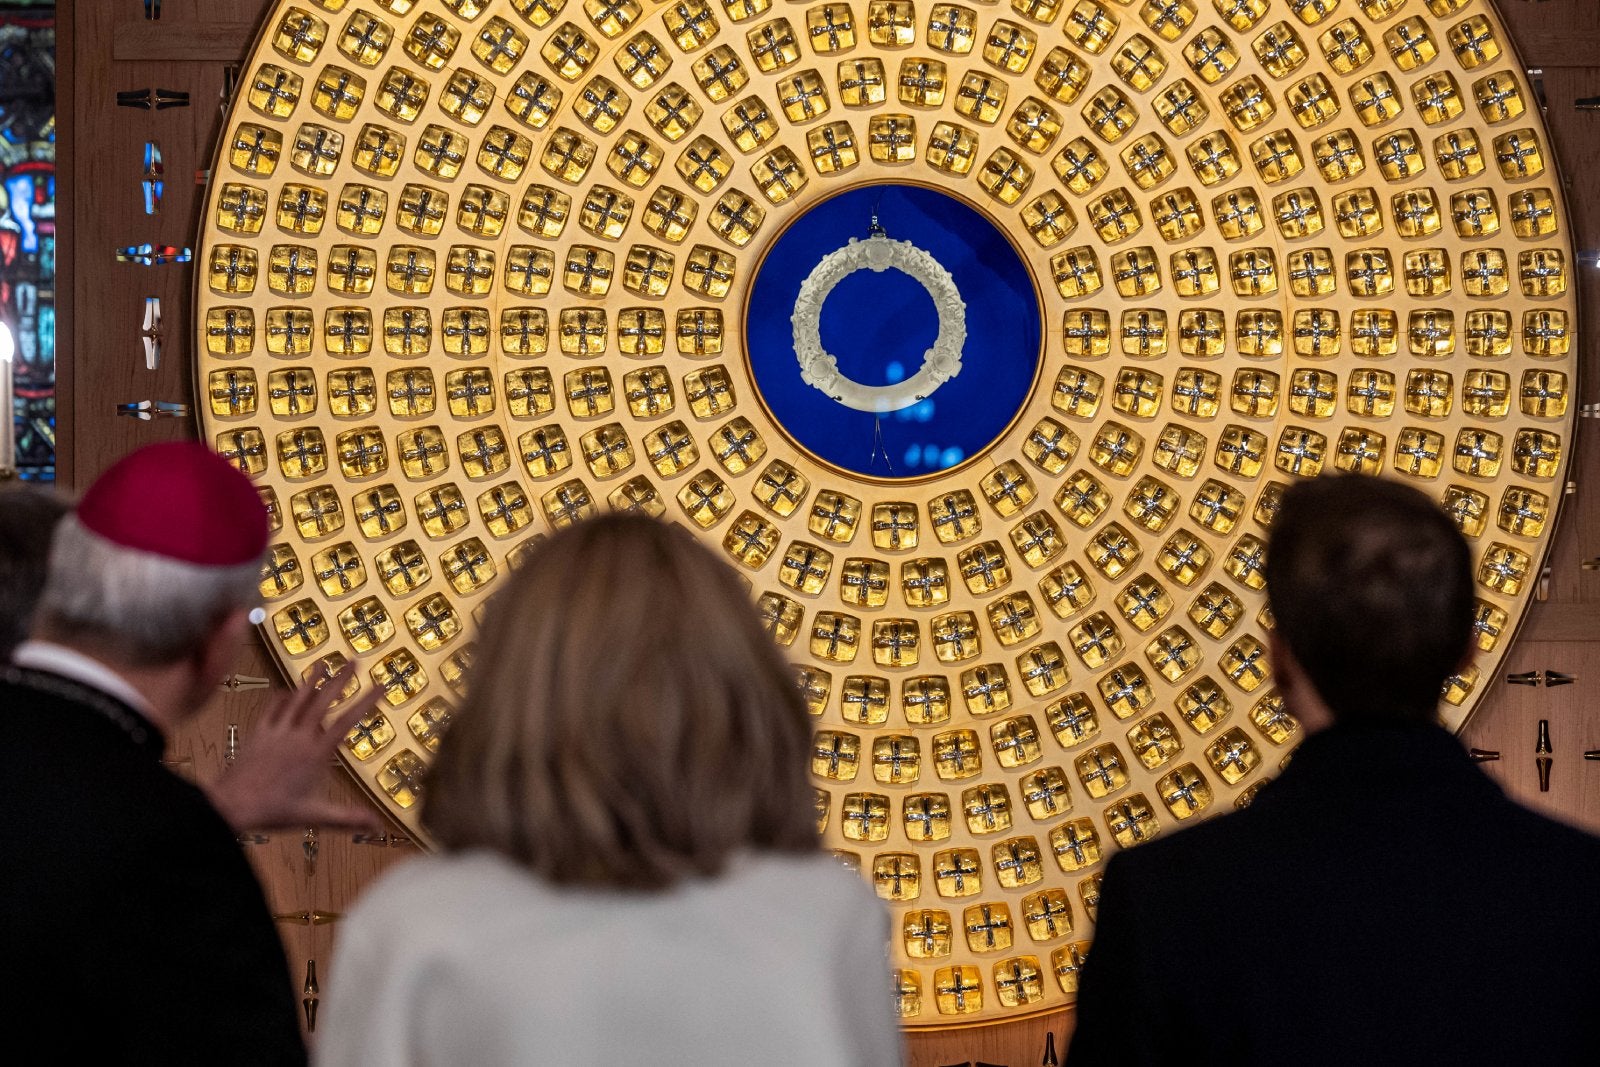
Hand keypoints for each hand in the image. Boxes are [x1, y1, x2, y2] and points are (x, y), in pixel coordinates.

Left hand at [206, 662, 385, 833]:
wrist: (231, 805)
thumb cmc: (273, 811)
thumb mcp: (314, 816)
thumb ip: (348, 818)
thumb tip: (378, 826)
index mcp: (315, 753)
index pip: (347, 722)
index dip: (366, 702)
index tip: (381, 686)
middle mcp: (298, 737)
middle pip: (323, 701)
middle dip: (341, 679)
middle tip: (354, 660)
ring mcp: (277, 732)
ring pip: (298, 699)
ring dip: (312, 680)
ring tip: (323, 663)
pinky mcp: (259, 734)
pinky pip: (272, 709)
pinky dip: (282, 698)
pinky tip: (286, 692)